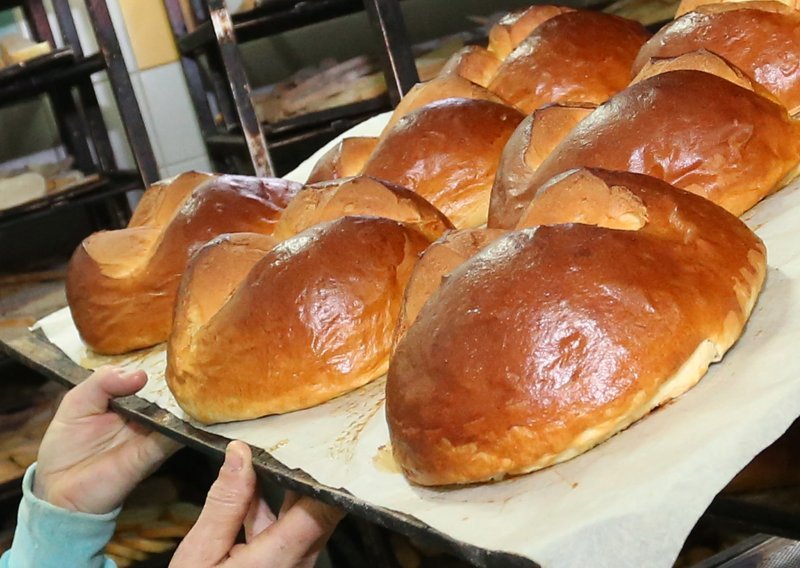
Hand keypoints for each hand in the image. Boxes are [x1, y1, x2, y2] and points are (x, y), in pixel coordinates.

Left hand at [33, 366, 180, 513]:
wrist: (58, 491)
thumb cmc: (66, 446)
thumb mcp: (77, 402)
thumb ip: (102, 382)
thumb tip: (141, 375)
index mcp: (126, 400)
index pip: (149, 377)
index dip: (158, 363)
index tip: (171, 348)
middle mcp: (144, 415)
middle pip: (168, 393)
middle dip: (177, 380)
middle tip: (186, 363)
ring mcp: (151, 435)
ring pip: (176, 413)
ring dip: (183, 401)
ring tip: (191, 383)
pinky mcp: (151, 454)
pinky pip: (174, 438)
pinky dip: (182, 426)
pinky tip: (185, 411)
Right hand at [170, 441, 343, 567]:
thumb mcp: (199, 554)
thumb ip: (225, 503)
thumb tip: (240, 453)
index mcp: (281, 558)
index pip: (326, 508)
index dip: (333, 474)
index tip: (333, 440)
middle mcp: (299, 562)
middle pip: (317, 507)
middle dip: (308, 471)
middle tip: (302, 429)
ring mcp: (294, 566)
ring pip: (301, 516)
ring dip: (287, 486)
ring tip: (275, 444)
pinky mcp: (283, 567)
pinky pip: (285, 529)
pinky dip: (270, 507)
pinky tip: (249, 483)